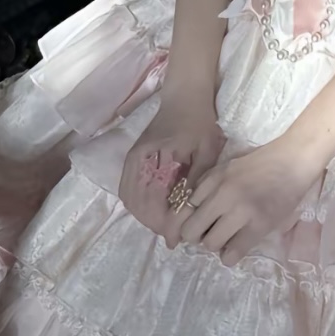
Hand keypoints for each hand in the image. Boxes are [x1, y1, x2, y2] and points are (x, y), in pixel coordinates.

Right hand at [119, 94, 224, 246]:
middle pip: (140, 204)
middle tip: (173, 236)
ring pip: (130, 199)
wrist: (184, 97)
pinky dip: (136, 205)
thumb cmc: (200, 122)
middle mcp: (139, 160)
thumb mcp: (207, 150)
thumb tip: (189, 212)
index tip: (177, 238)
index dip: (165, 224)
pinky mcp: (132, 159)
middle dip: (155, 224)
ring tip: (164, 226)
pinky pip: (127, 189)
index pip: (155, 201)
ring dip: (145, 217)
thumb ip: (196, 180)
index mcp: (158, 157)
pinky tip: (152, 212)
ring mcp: (133, 159)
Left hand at [177, 136, 325, 267]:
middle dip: (196, 237)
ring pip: (211, 244)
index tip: (188, 230)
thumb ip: (206, 186)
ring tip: (226, 238)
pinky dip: (231, 255)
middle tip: (208, 234)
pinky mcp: (260, 225)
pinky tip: (237, 246)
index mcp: (212, 179)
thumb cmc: (260, 164)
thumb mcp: (226, 167)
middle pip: (191, 231)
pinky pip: (234, 253)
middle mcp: (222, 195)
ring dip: (216, 245)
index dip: (182, 223)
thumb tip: (188, 212)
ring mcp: (241, 211)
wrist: (293, 161)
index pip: (182, 209)